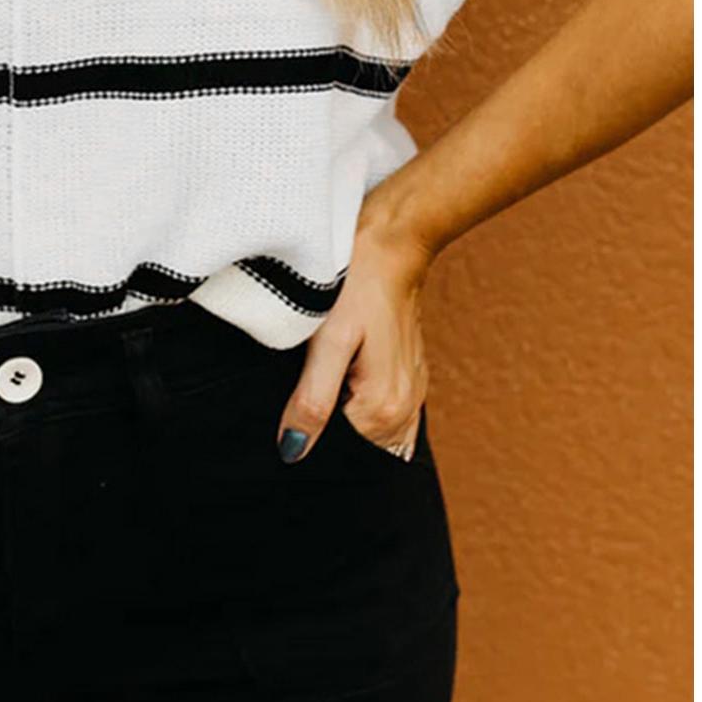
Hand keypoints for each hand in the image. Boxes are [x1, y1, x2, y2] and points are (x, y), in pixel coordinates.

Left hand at [275, 218, 435, 462]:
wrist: (391, 245)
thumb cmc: (355, 286)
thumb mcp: (325, 341)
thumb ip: (311, 400)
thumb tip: (292, 452)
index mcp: (383, 408)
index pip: (341, 456)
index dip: (309, 442)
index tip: (290, 420)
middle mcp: (405, 411)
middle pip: (359, 452)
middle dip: (329, 440)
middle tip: (300, 406)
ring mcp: (411, 396)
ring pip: (374, 439)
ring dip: (346, 430)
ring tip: (319, 394)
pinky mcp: (409, 380)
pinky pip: (386, 419)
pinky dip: (363, 417)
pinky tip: (341, 393)